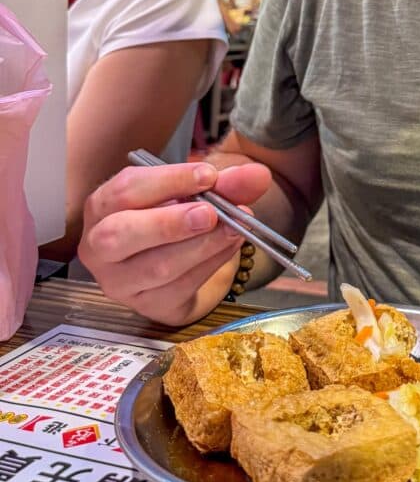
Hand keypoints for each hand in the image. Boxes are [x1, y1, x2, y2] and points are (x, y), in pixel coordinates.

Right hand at [78, 160, 271, 325]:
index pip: (125, 190)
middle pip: (121, 235)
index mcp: (103, 207)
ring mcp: (121, 282)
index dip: (168, 181)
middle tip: (210, 213)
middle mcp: (100, 247)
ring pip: (156, 267)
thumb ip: (225, 182)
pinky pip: (180, 288)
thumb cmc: (176, 214)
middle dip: (169, 222)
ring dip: (201, 246)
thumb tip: (257, 175)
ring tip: (233, 228)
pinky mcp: (148, 306)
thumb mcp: (197, 190)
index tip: (208, 175)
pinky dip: (210, 264)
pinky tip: (229, 247)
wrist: (180, 259)